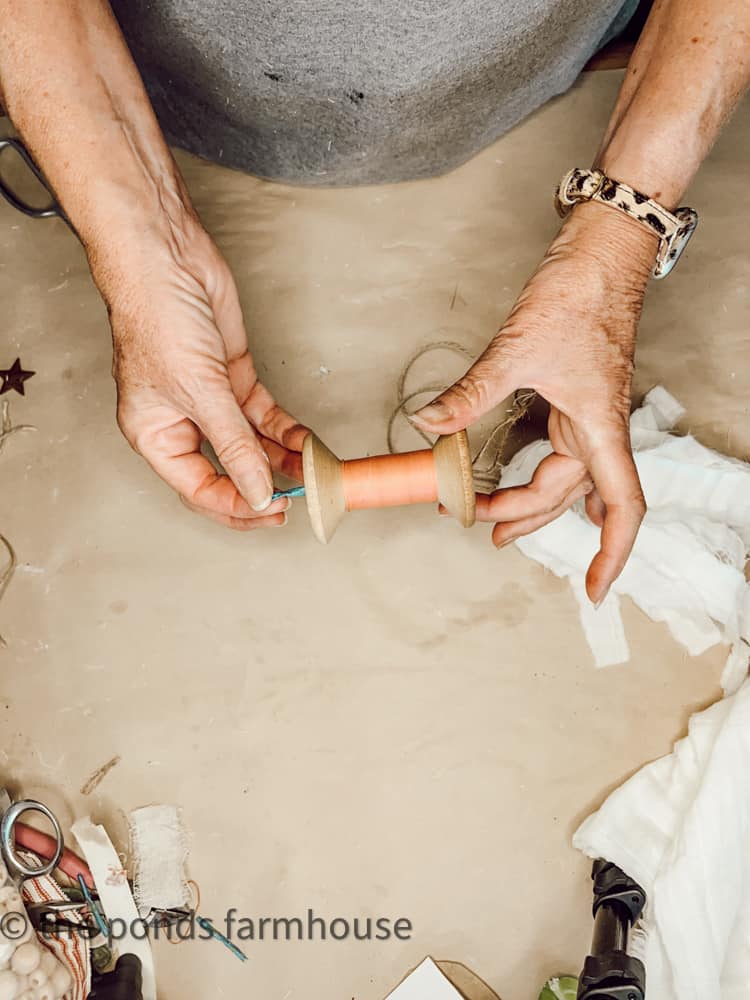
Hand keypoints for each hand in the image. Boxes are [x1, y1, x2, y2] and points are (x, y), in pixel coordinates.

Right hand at [96, 223, 307, 529]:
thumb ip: (234, 446)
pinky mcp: (233, 375)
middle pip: (227, 471)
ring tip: (311, 470)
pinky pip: (263, 415)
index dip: (237, 505)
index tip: (273, 510)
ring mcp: (210, 399)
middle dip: (263, 484)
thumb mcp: (199, 393)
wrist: (165, 256)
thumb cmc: (156, 317)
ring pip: (250, 443)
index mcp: (155, 435)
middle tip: (298, 497)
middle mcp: (181, 422)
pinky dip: (284, 428)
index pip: (198, 489)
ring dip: (281, 457)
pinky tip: (305, 441)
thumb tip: (257, 492)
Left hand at [412, 201, 658, 603]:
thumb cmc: (578, 296)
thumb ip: (471, 393)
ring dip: (530, 500)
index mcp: (598, 427)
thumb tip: (428, 423)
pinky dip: (545, 476)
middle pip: (568, 495)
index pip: (622, 507)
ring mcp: (589, 416)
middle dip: (525, 517)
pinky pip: (562, 453)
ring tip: (495, 520)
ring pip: (562, 476)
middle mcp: (598, 429)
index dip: (611, 555)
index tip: (594, 591)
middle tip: (481, 526)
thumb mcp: (516, 350)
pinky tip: (538, 485)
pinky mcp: (577, 401)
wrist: (601, 256)